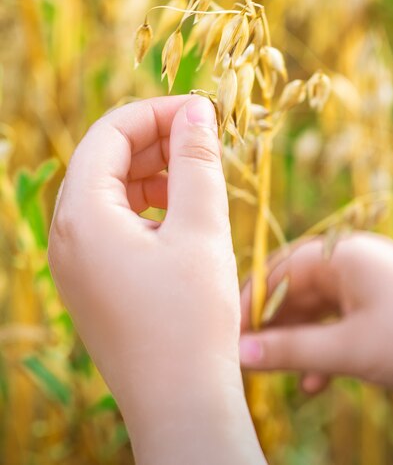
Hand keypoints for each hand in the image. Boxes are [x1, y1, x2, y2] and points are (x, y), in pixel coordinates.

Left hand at [48, 95, 264, 464]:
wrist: (181, 404)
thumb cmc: (192, 317)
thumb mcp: (201, 227)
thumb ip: (196, 160)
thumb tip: (197, 110)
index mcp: (82, 215)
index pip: (110, 133)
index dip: (158, 112)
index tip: (202, 110)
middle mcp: (66, 234)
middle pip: (105, 160)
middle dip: (156, 142)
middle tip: (205, 140)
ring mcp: (74, 260)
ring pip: (110, 191)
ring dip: (152, 173)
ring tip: (197, 176)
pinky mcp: (91, 280)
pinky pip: (113, 223)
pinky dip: (146, 206)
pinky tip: (180, 214)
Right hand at [240, 232, 392, 392]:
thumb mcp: (350, 349)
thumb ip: (292, 351)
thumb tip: (240, 355)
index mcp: (339, 255)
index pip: (278, 273)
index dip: (250, 305)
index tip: (230, 336)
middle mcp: (349, 261)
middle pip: (294, 290)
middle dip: (272, 326)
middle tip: (247, 358)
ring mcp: (365, 281)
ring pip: (315, 309)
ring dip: (297, 341)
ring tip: (274, 372)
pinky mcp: (378, 304)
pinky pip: (338, 320)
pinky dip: (324, 347)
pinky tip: (315, 382)